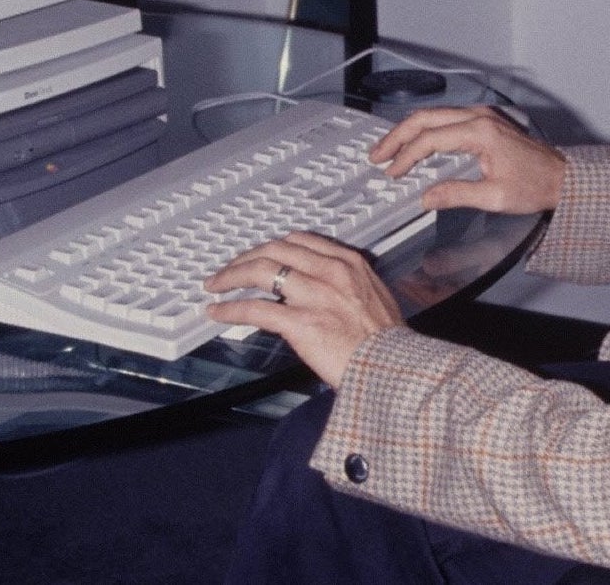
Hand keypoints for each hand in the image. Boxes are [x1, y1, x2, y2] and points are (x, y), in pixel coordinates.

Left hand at [205, 231, 404, 388]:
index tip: (259, 254)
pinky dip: (231, 309)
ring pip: (261, 272)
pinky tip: (219, 313)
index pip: (299, 240)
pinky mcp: (301, 323)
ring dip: (231, 277)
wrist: (394, 368)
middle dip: (245, 257)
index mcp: (348, 262)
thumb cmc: (386, 341)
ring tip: (215, 285)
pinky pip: (256, 310)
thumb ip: (346, 282)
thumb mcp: (373, 295)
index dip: (271, 246)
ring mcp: (315, 296)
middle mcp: (330, 272)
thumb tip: (317, 285)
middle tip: (228, 269)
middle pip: (275, 250)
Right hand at [370, 105, 566, 214]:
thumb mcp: (494, 197)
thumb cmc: (535, 185)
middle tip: (377, 154)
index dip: (406, 156)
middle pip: (426, 117)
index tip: (392, 171)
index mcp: (480, 132)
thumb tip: (426, 197)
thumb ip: (457, 195)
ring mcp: (482, 116)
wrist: (562, 177)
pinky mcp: (484, 121)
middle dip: (397, 136)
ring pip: (434, 114)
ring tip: (389, 149)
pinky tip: (416, 144)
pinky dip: (425, 129)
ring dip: (409, 130)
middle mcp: (479, 117)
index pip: (430, 139)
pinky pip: (446, 119)